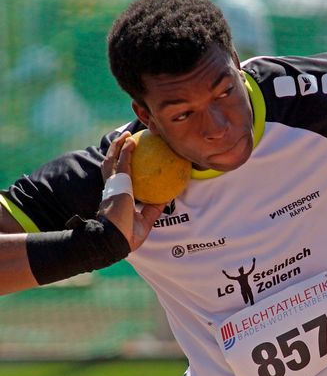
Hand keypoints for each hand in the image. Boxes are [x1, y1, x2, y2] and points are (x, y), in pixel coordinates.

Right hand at [99, 131, 165, 250]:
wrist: (116, 240)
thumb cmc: (128, 235)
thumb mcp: (145, 221)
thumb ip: (153, 209)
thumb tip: (167, 198)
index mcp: (115, 199)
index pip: (116, 181)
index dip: (119, 170)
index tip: (125, 161)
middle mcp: (111, 190)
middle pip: (110, 166)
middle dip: (114, 153)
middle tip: (124, 142)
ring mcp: (112, 186)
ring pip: (111, 160)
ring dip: (117, 146)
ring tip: (127, 135)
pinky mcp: (118, 184)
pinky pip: (122, 163)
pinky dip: (125, 150)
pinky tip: (132, 141)